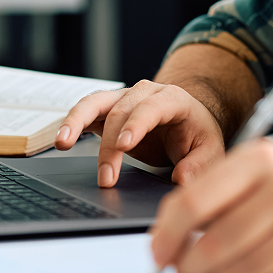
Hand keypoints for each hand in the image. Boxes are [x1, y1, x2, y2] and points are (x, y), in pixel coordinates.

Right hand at [54, 80, 225, 187]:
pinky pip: (87, 110)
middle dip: (110, 145)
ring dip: (78, 122)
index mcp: (173, 99)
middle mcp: (146, 92)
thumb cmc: (197, 135)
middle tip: (106, 178)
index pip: (152, 107)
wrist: (188, 121)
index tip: (124, 145)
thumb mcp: (210, 150)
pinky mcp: (109, 109)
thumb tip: (183, 179)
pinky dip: (72, 122)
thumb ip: (200, 164)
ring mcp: (125, 98)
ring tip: (63, 143)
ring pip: (96, 102)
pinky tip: (62, 140)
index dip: (137, 124)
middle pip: (121, 111)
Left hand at [149, 139, 272, 272]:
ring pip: (235, 268)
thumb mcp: (267, 172)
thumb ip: (220, 191)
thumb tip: (171, 229)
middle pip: (211, 240)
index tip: (158, 250)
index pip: (194, 199)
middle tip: (181, 271)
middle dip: (186, 264)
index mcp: (263, 157)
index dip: (167, 232)